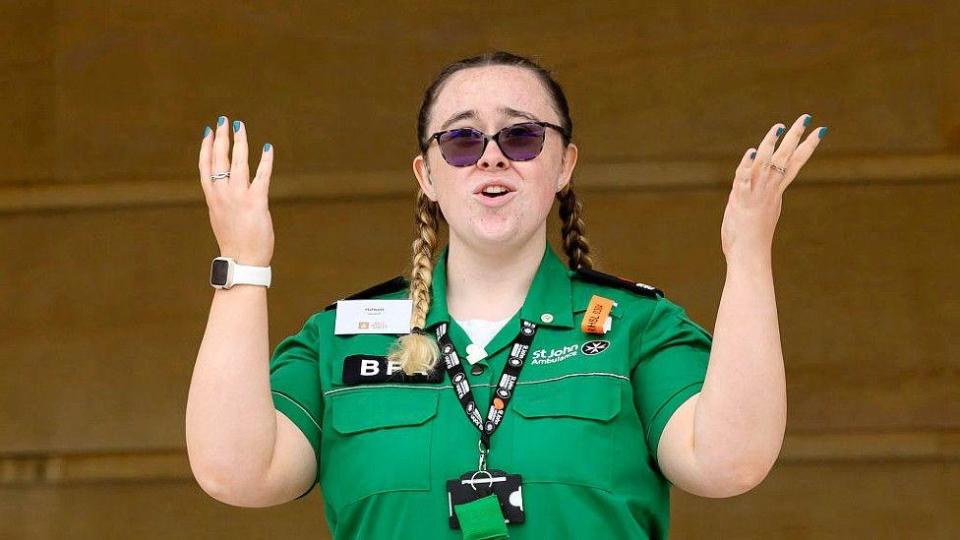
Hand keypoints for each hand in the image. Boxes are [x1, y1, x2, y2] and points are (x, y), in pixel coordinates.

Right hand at [198, 116, 274, 266]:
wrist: (242, 261)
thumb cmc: (235, 242)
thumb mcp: (222, 217)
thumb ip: (223, 200)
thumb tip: (226, 187)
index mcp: (212, 197)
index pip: (205, 166)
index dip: (206, 146)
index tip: (208, 131)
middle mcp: (222, 194)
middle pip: (218, 159)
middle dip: (220, 137)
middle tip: (223, 120)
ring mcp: (238, 197)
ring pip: (238, 162)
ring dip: (239, 142)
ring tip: (239, 126)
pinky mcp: (256, 202)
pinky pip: (262, 176)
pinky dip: (265, 161)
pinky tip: (268, 148)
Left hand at [720, 113, 825, 262]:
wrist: (748, 258)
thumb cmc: (751, 240)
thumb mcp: (760, 211)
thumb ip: (761, 195)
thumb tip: (766, 188)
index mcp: (775, 193)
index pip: (795, 164)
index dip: (806, 146)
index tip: (820, 130)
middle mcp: (769, 191)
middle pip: (785, 159)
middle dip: (796, 137)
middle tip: (807, 117)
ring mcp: (756, 195)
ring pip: (766, 165)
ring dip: (771, 145)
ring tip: (779, 127)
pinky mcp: (741, 201)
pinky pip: (744, 180)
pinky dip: (746, 166)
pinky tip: (750, 153)